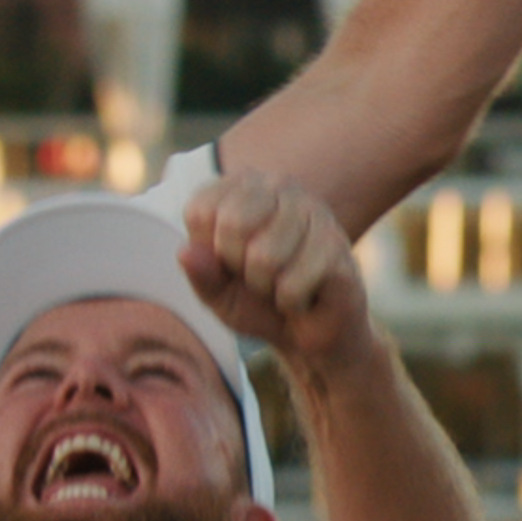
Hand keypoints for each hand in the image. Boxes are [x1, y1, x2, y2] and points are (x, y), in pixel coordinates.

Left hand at [183, 172, 369, 371]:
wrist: (311, 333)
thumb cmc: (259, 303)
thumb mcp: (218, 293)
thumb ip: (201, 274)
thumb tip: (184, 253)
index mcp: (243, 187)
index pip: (202, 210)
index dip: (209, 251)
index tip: (228, 262)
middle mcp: (281, 187)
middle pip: (233, 224)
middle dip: (239, 267)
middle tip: (257, 276)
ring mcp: (315, 211)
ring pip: (264, 258)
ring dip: (268, 288)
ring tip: (282, 284)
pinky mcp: (337, 245)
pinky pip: (292, 284)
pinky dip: (291, 302)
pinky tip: (305, 295)